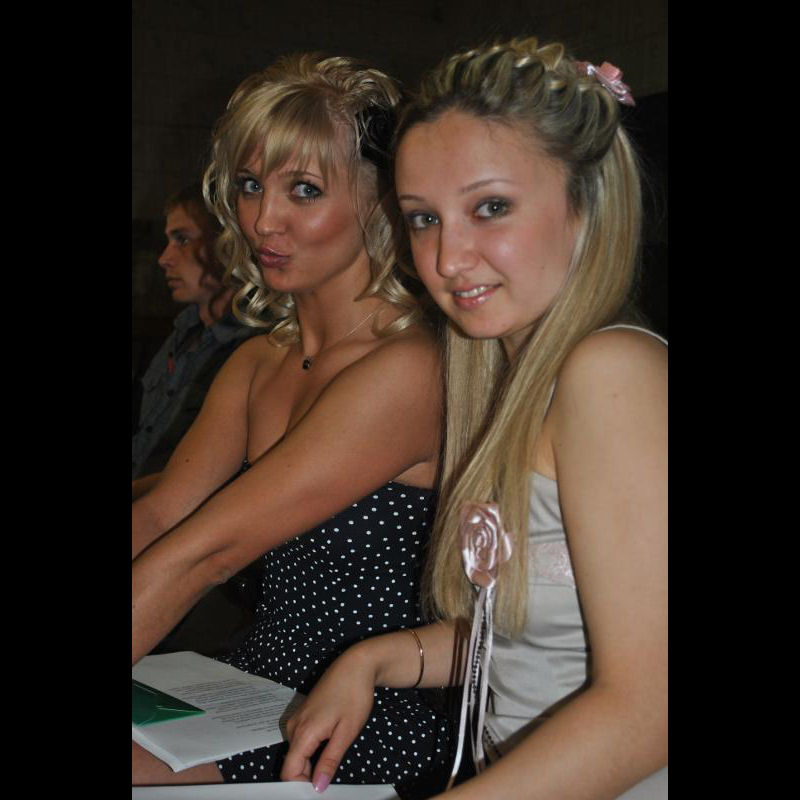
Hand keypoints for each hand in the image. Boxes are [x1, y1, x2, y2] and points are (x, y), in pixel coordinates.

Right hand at [280, 645, 376, 791]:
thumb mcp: (346, 733)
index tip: (319, 790)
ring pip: (297, 752)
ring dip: (311, 761)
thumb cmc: (354, 697)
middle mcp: (294, 726)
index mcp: (303, 733)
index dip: (300, 786)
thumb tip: (317, 787)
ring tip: (333, 759)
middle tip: (331, 778)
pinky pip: (301, 739)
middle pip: (292, 763)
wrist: (356, 665)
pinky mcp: (303, 713)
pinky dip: (312, 749)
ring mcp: (297, 718)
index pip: (289, 771)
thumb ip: (330, 761)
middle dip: (308, 775)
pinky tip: (329, 744)